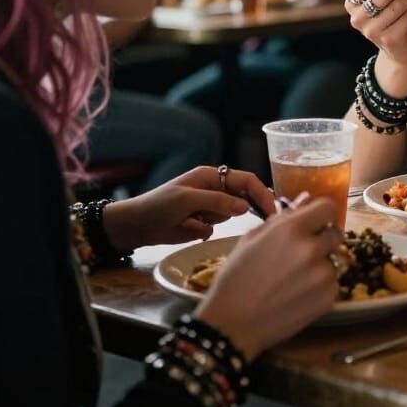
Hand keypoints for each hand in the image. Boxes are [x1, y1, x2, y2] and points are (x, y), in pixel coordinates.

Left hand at [101, 166, 276, 251]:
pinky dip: (207, 230)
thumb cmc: (157, 206)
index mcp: (212, 176)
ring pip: (230, 213)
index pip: (246, 180)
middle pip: (243, 196)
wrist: (133, 226)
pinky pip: (217, 226)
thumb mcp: (188, 200)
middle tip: (260, 220)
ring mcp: (208, 205)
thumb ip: (218, 201)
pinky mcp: (202, 222)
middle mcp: (214, 188)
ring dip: (218, 219)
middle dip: (247, 207)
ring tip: (194, 220)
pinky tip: (190, 228)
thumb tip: (245, 207)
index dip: (262, 193)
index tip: (272, 210)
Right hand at [195, 196, 344, 359]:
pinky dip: (321, 287)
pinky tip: (298, 294)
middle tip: (302, 254)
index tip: (316, 222)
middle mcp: (311, 248)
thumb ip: (283, 218)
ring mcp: (322, 275)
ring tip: (295, 279)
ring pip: (334, 260)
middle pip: (335, 234)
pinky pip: (333, 283)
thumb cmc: (235, 280)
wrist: (231, 325)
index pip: (329, 207)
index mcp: (291, 229)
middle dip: (322, 240)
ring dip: (321, 265)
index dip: (322, 214)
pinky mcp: (328, 298)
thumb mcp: (252, 239)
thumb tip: (306, 200)